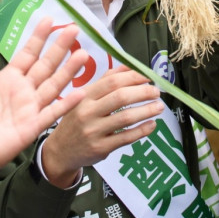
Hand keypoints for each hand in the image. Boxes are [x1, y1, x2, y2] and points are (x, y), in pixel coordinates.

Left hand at [0, 19, 87, 177]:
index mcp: (9, 78)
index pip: (28, 54)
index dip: (38, 37)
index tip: (50, 20)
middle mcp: (23, 90)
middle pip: (46, 65)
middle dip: (59, 48)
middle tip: (74, 29)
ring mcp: (30, 108)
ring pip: (53, 85)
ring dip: (68, 71)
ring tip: (82, 54)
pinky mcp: (32, 127)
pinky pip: (52, 113)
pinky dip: (66, 104)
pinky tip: (81, 92)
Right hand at [40, 68, 163, 188]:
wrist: (60, 150)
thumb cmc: (75, 120)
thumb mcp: (83, 98)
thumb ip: (105, 81)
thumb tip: (128, 66)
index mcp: (84, 96)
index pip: (112, 82)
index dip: (133, 77)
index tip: (148, 77)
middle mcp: (87, 112)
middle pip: (120, 97)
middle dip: (143, 92)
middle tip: (157, 92)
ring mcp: (93, 131)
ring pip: (126, 117)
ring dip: (147, 110)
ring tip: (159, 107)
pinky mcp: (100, 148)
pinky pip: (126, 138)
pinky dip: (142, 130)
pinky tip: (151, 125)